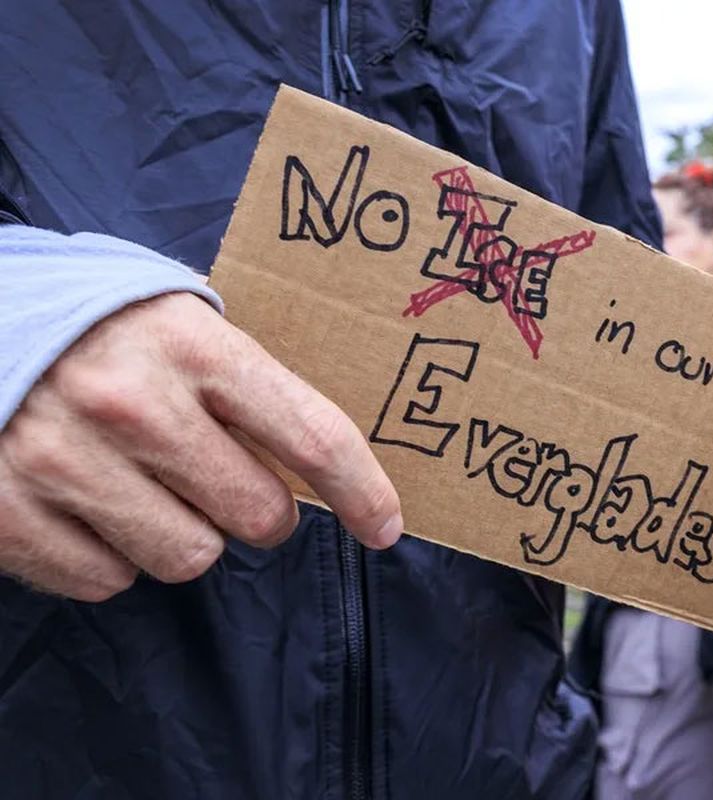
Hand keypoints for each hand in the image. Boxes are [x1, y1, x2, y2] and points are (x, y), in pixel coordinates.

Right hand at [0, 293, 403, 600]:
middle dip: (260, 511)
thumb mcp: (178, 323)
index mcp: (191, 346)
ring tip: (144, 484)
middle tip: (227, 482)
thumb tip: (320, 465)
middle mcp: (133, 404)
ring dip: (184, 533)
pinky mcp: (10, 515)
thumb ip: (245, 384)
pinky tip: (89, 503)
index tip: (385, 526)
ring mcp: (64, 462)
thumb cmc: (96, 328)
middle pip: (258, 514)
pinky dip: (112, 553)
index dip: (362, 491)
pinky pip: (110, 580)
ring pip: (190, 557)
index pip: (311, 435)